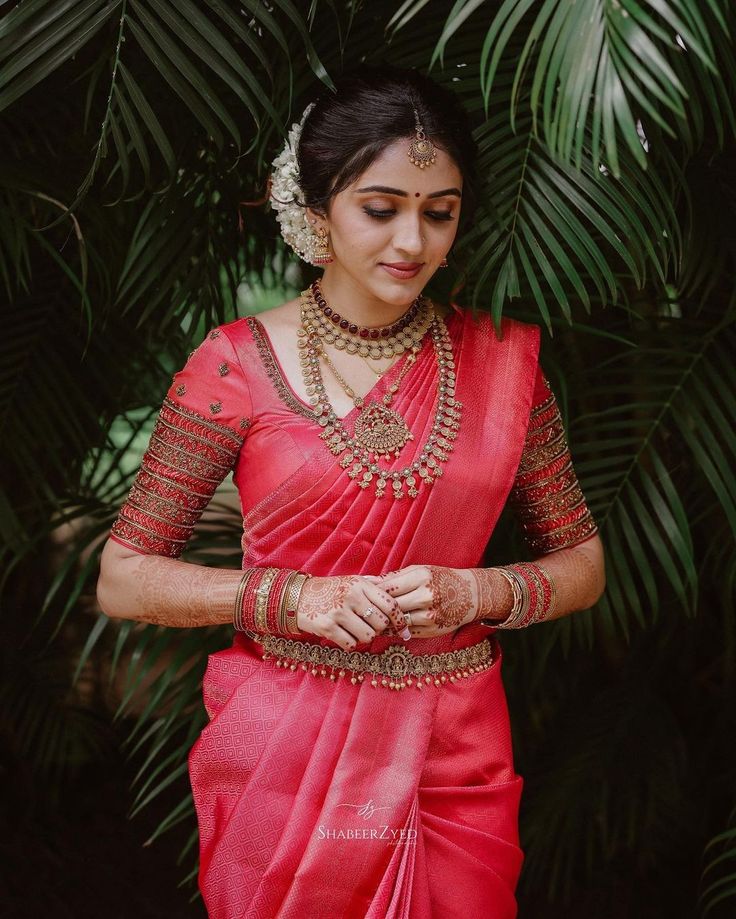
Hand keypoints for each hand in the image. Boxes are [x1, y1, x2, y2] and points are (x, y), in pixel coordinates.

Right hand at [296, 575, 410, 649]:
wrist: (297, 597)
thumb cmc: (330, 590)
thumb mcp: (351, 581)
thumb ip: (373, 586)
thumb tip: (396, 594)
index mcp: (360, 584)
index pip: (390, 604)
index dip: (399, 619)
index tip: (402, 628)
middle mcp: (351, 596)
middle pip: (381, 623)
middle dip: (378, 629)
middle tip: (368, 626)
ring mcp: (338, 612)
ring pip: (368, 636)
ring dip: (363, 637)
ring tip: (353, 629)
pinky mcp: (327, 627)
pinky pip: (350, 644)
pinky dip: (349, 643)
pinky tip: (342, 634)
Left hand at [369, 565, 478, 638]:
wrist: (470, 595)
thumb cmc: (441, 579)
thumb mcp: (420, 571)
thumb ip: (394, 577)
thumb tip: (367, 580)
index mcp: (422, 577)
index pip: (388, 587)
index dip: (372, 592)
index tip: (361, 594)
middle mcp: (426, 597)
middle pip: (390, 606)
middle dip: (375, 608)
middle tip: (361, 609)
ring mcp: (430, 616)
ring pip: (396, 621)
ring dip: (382, 622)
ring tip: (371, 619)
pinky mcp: (431, 630)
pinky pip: (405, 632)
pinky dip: (393, 630)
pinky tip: (386, 626)